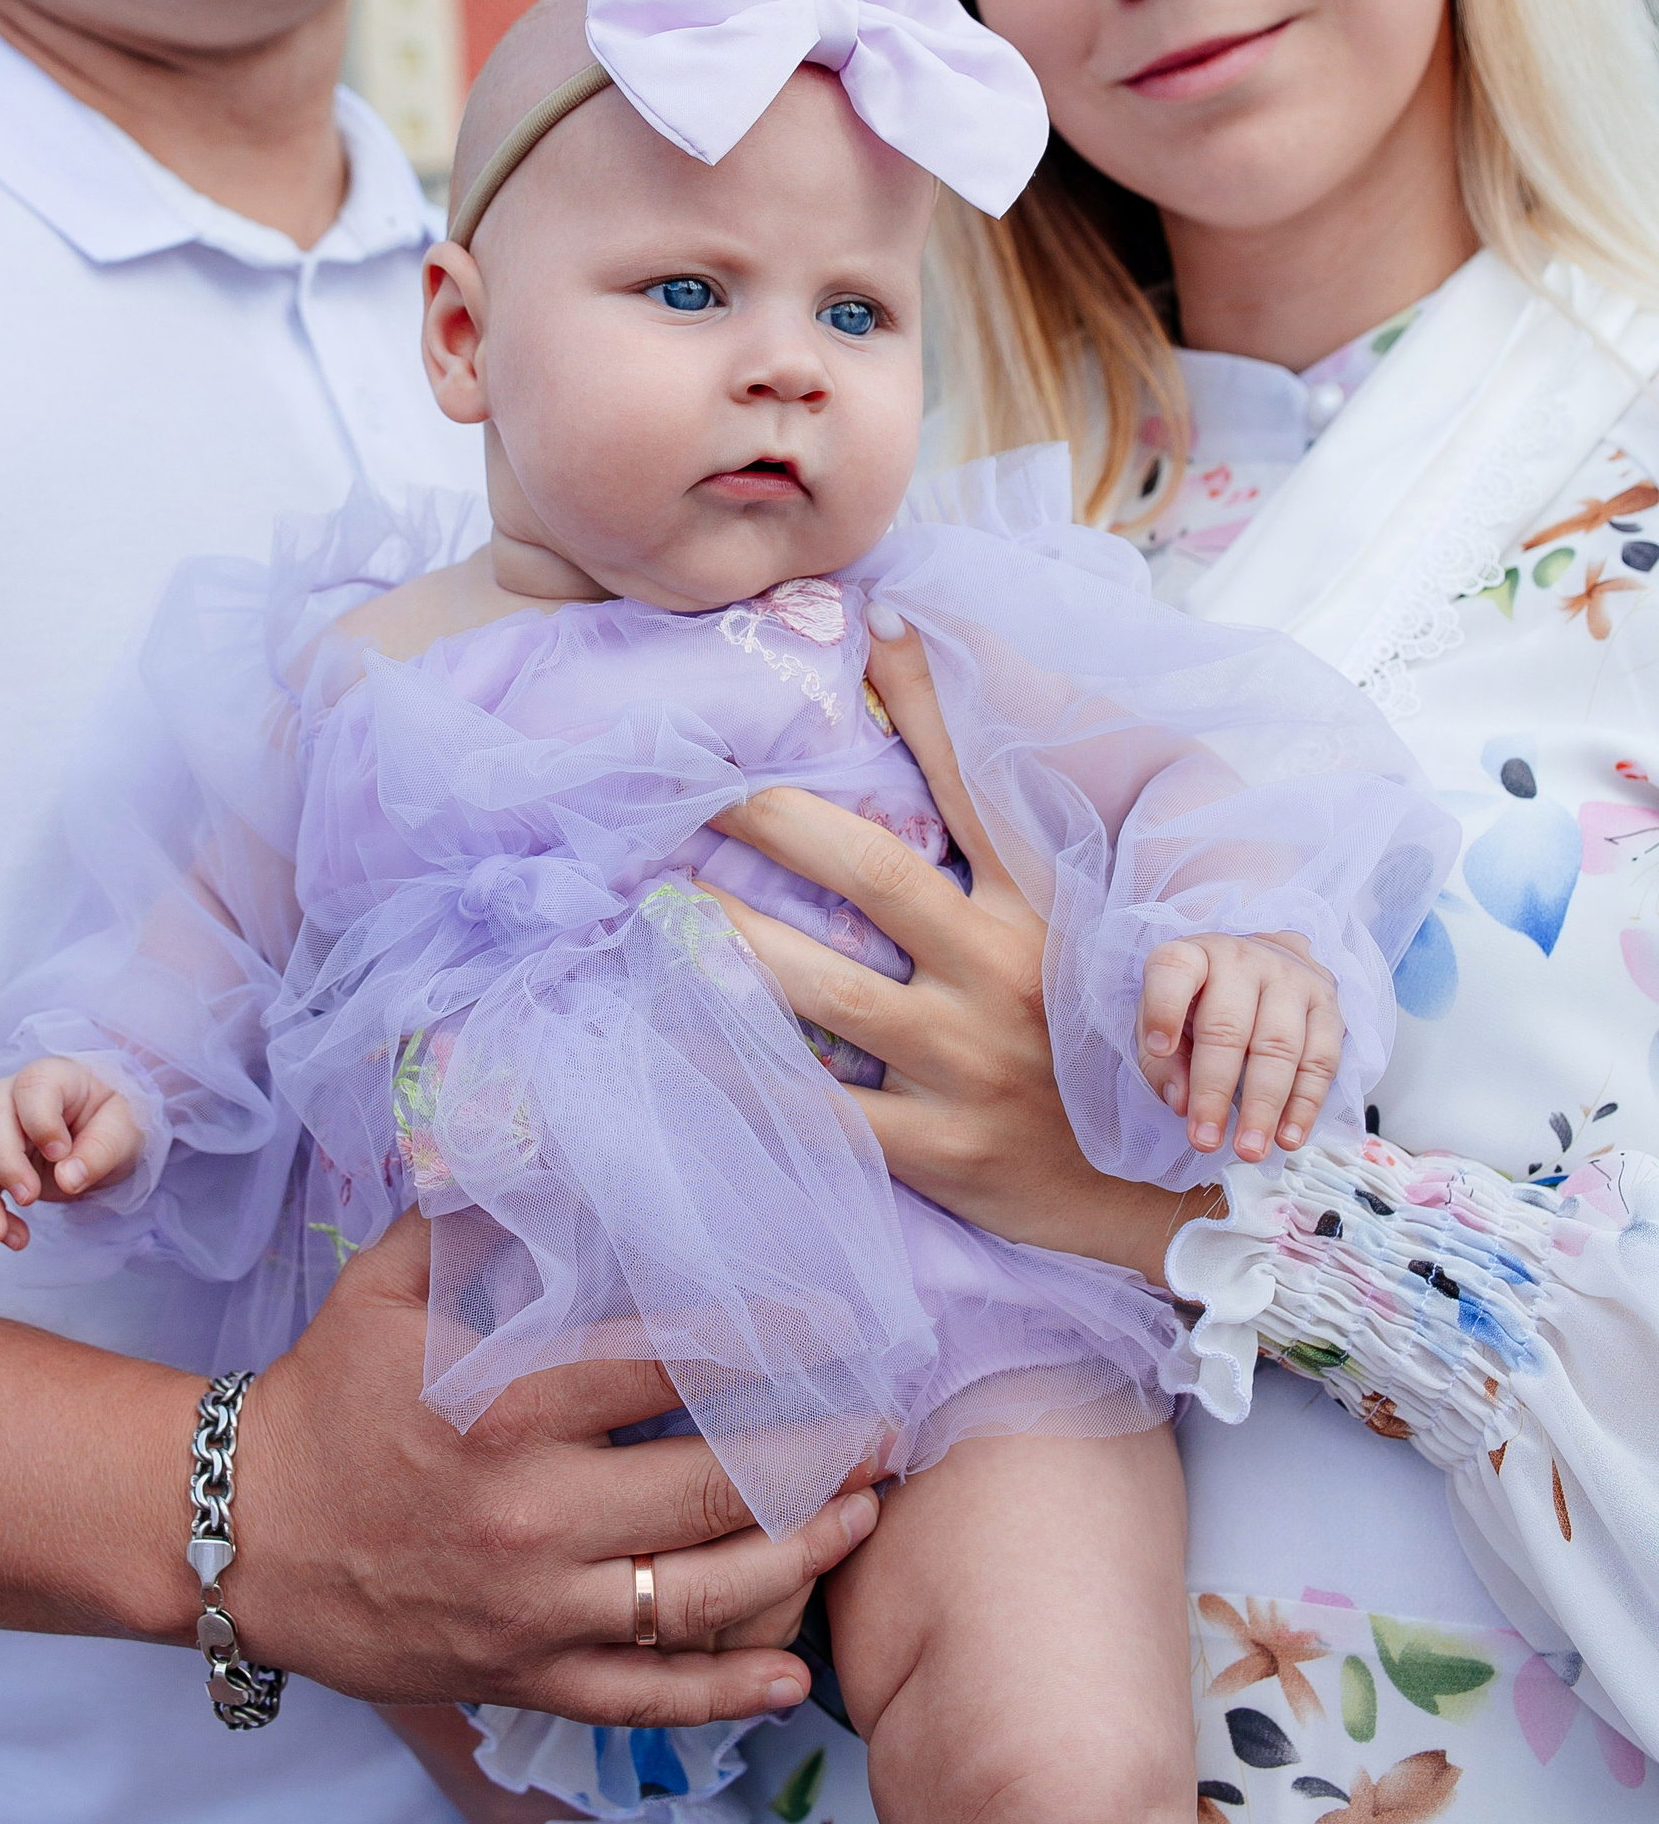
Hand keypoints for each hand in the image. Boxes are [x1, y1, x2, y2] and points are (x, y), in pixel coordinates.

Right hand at [0, 1057, 144, 1247]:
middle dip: (3, 1161)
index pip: (33, 1087)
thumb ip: (100, 1151)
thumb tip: (67, 1179)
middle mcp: (13, 1094)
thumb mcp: (125, 1132)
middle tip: (29, 1198)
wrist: (101, 1138)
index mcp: (55, 1076)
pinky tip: (8, 1236)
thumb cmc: (113, 1122)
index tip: (60, 1154)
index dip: (40, 1121)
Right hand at [226, 1211, 877, 1719]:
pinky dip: (726, 1691)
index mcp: (506, 1405)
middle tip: (882, 1424)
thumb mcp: (388, 1282)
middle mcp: (532, 1514)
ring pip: (700, 1598)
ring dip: (800, 1560)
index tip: (835, 1319)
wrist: (240, 1536)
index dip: (769, 1339)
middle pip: (713, 1488)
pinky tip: (795, 1672)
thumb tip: (544, 1124)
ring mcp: (533, 1608)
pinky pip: (644, 1698)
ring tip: (862, 1515)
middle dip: (815, 1455)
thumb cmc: (329, 1392)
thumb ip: (477, 1209)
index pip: (672, 1365)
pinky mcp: (522, 1676)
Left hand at [706, 626, 1219, 1288]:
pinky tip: (678, 1037)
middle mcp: (1002, 974)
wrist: (1163, 1194)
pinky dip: (742, 1072)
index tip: (872, 629)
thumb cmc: (1093, 1044)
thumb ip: (1013, 852)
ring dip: (730, 939)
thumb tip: (948, 749)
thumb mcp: (1075, 936)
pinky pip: (817, 1109)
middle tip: (693, 781)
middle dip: (773, 817)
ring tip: (660, 903)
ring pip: (823, 987)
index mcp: (1043, 913)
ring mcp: (966, 1065)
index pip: (979, 787)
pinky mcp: (937, 1149)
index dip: (929, 705)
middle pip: (870, 872)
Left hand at [1139, 931, 1342, 1161]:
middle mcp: (1243, 961)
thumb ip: (1161, 1061)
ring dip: (1264, 1106)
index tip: (1158, 1048)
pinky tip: (1287, 1138)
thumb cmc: (1205, 1001)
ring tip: (1248, 1150)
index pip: (1175, 970)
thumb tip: (1181, 1104)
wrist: (1266, 963)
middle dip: (1215, 1089)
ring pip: (1280, 1047)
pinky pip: (1321, 1060)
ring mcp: (1291, 980)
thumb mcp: (1166, 1018)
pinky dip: (1305, 1106)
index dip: (1163, 1009)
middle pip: (1228, 1026)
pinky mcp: (1327, 1005)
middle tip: (1204, 1140)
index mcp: (1195, 955)